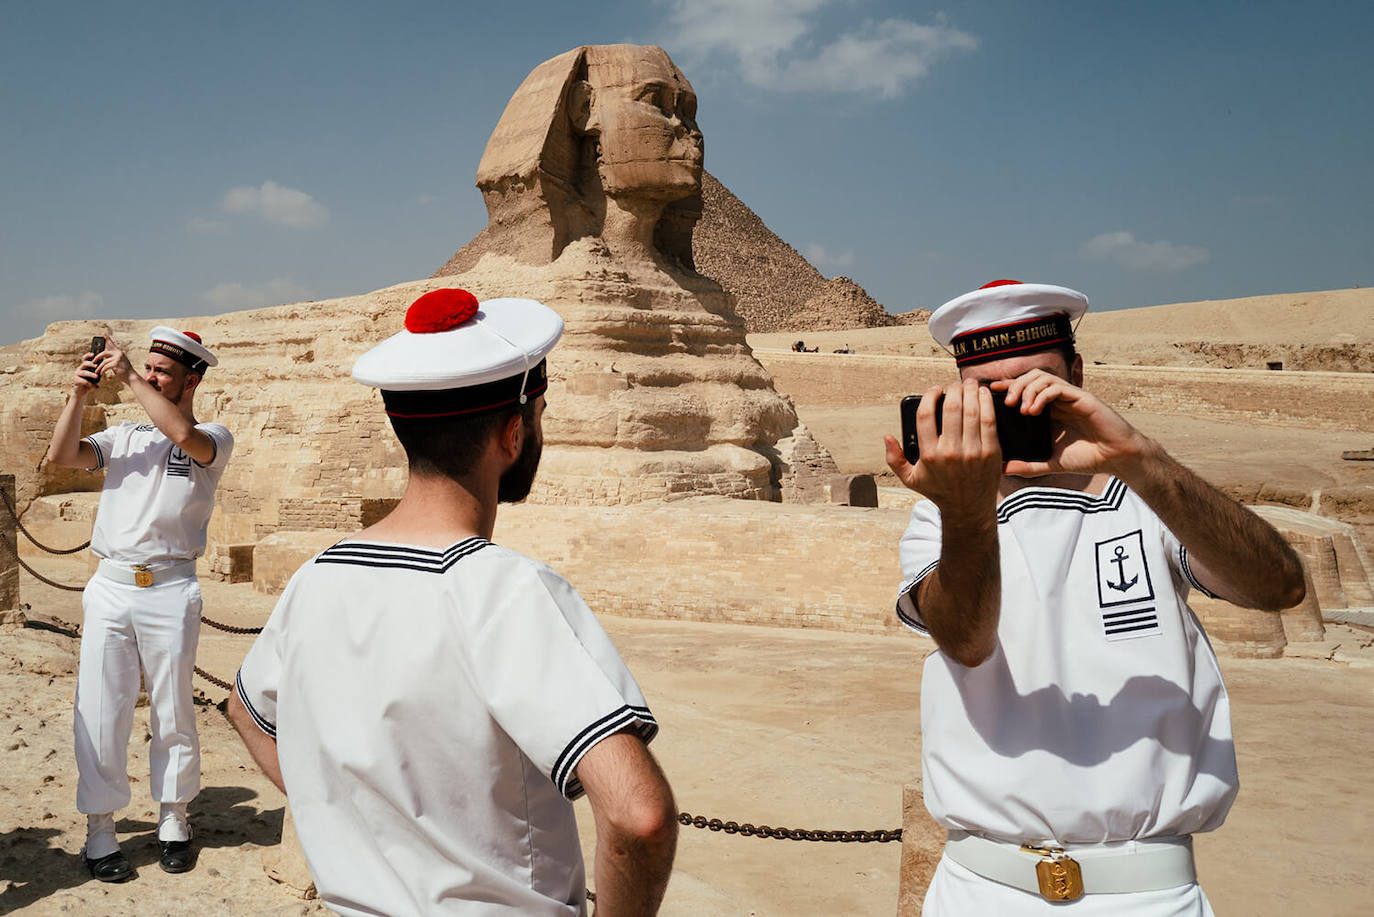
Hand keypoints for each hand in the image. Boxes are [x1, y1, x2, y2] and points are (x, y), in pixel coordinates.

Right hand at [73, 351, 100, 393]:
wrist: (82, 392)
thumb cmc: (90, 383)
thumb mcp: (95, 377)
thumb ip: (98, 372)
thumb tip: (106, 366)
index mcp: (85, 367)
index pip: (85, 359)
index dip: (88, 356)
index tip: (93, 354)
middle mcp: (80, 369)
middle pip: (84, 364)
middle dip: (90, 364)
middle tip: (96, 365)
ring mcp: (77, 374)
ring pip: (84, 372)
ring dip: (91, 374)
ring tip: (97, 377)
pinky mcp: (76, 380)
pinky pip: (83, 381)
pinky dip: (90, 384)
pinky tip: (96, 386)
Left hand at [93, 337, 134, 384]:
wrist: (131, 376)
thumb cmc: (124, 370)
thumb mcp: (119, 361)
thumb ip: (113, 357)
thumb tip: (104, 354)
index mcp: (119, 352)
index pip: (111, 344)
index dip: (107, 338)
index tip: (103, 333)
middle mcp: (119, 354)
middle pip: (104, 353)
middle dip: (97, 357)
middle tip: (93, 361)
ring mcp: (118, 358)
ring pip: (104, 361)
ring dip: (99, 367)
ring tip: (97, 371)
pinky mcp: (116, 364)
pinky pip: (105, 366)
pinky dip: (102, 370)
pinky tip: (101, 373)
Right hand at [884, 378, 1001, 513]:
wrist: (968, 508)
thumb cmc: (939, 491)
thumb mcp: (910, 479)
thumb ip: (894, 459)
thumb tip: (887, 437)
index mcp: (929, 455)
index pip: (925, 416)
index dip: (929, 397)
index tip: (934, 390)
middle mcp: (950, 452)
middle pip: (951, 408)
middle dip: (953, 389)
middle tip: (954, 385)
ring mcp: (972, 452)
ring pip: (971, 411)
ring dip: (970, 391)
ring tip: (968, 384)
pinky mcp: (991, 452)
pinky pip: (989, 420)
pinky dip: (986, 403)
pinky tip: (982, 394)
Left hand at [994, 369, 1152, 476]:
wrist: (1116, 458)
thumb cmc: (1088, 457)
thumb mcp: (1052, 463)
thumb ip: (1029, 466)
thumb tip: (1003, 470)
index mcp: (1049, 410)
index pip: (1024, 390)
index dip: (1007, 387)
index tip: (990, 392)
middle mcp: (1058, 400)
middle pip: (1030, 378)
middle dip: (1014, 386)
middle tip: (1005, 404)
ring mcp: (1070, 397)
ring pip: (1042, 377)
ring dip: (1026, 389)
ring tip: (1019, 409)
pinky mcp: (1082, 397)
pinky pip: (1057, 387)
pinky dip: (1042, 395)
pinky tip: (1033, 411)